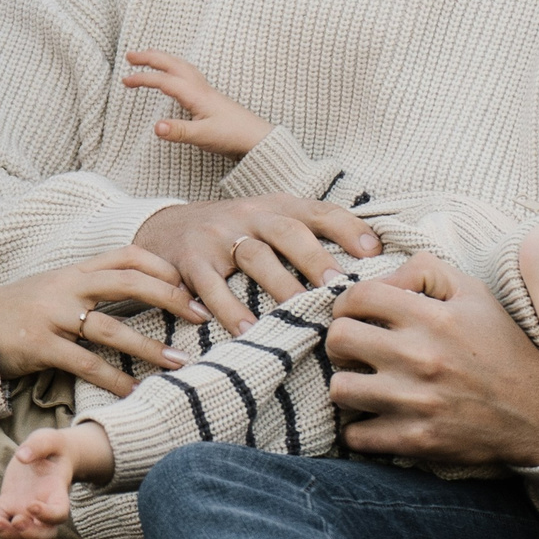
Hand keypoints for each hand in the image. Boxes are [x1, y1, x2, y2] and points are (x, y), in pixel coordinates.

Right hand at [0, 248, 203, 396]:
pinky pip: (85, 364)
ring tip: (179, 362)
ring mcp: (52, 316)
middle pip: (127, 282)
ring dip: (149, 346)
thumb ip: (91, 289)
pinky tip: (135, 391)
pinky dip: (114, 379)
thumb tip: (140, 294)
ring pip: (110, 328)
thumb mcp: (55, 289)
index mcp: (74, 271)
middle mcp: (66, 287)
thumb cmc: (20, 311)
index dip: (161, 266)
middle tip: (200, 316)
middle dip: (169, 298)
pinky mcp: (40, 346)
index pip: (126, 256)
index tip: (190, 285)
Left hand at [0, 424, 111, 538]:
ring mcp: (25, 512)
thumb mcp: (49, 439)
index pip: (58, 514)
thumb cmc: (53, 448)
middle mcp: (44, 511)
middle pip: (42, 535)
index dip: (48, 515)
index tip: (32, 505)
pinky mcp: (7, 507)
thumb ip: (38, 446)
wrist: (47, 456)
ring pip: (19, 535)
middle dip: (29, 534)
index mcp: (58, 495)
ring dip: (6, 533)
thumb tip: (21, 457)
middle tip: (16, 521)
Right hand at [123, 50, 272, 157]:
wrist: (258, 138)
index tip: (125, 80)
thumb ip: (178, 131)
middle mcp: (200, 88)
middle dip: (150, 57)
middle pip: (172, 64)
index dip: (143, 79)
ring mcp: (206, 90)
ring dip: (163, 59)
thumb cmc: (233, 136)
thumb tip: (155, 126)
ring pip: (181, 66)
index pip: (164, 80)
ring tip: (148, 57)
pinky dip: (175, 67)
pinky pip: (188, 73)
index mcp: (195, 94)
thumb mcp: (202, 136)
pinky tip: (173, 75)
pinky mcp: (210, 97)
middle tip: (130, 55)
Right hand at [134, 196, 379, 332]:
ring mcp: (218, 236)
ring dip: (278, 286)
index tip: (373, 252)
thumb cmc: (234, 234)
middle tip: (336, 288)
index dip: (347, 228)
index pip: (317, 210)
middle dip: (314, 258)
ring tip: (297, 317)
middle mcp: (249, 215)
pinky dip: (227, 308)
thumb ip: (309, 235)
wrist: (164, 227)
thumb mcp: (268, 222)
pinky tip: (244, 331)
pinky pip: (210, 284)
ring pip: (253, 256)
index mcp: (276, 207)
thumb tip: (372, 266)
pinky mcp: (190, 260)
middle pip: (287, 231)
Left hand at [325, 254, 538, 465]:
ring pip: (340, 388)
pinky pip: (356, 436)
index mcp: (433, 318)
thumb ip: (425, 270)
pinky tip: (374, 418)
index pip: (357, 296)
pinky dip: (358, 430)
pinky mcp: (417, 439)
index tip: (355, 315)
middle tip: (356, 349)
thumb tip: (382, 277)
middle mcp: (420, 357)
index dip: (346, 303)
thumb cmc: (502, 347)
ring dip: (347, 385)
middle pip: (338, 339)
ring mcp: (416, 401)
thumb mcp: (474, 293)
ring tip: (364, 384)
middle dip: (341, 342)